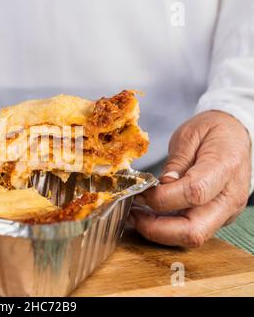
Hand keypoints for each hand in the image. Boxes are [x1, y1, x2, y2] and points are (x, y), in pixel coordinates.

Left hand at [130, 111, 250, 246]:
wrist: (236, 135)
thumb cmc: (213, 132)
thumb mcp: (190, 135)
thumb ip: (176, 162)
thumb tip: (162, 185)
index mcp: (225, 168)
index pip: (194, 193)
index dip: (161, 197)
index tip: (140, 191)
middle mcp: (230, 197)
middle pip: (194, 230)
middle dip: (157, 229)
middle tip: (132, 214)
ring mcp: (226, 212)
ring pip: (192, 237)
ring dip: (159, 232)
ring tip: (136, 215)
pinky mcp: (218, 218)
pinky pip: (191, 231)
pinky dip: (167, 229)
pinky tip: (149, 216)